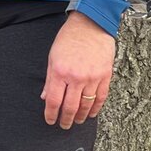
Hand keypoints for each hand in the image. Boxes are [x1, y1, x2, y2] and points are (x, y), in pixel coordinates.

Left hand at [41, 12, 115, 128]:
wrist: (90, 25)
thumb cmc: (69, 38)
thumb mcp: (52, 57)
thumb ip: (49, 79)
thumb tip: (45, 97)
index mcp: (59, 72)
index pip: (53, 101)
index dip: (51, 114)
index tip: (50, 120)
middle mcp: (76, 77)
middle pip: (70, 107)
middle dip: (65, 120)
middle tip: (64, 125)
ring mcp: (92, 78)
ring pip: (86, 105)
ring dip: (80, 116)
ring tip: (76, 121)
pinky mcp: (105, 76)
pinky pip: (100, 98)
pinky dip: (95, 108)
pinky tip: (91, 113)